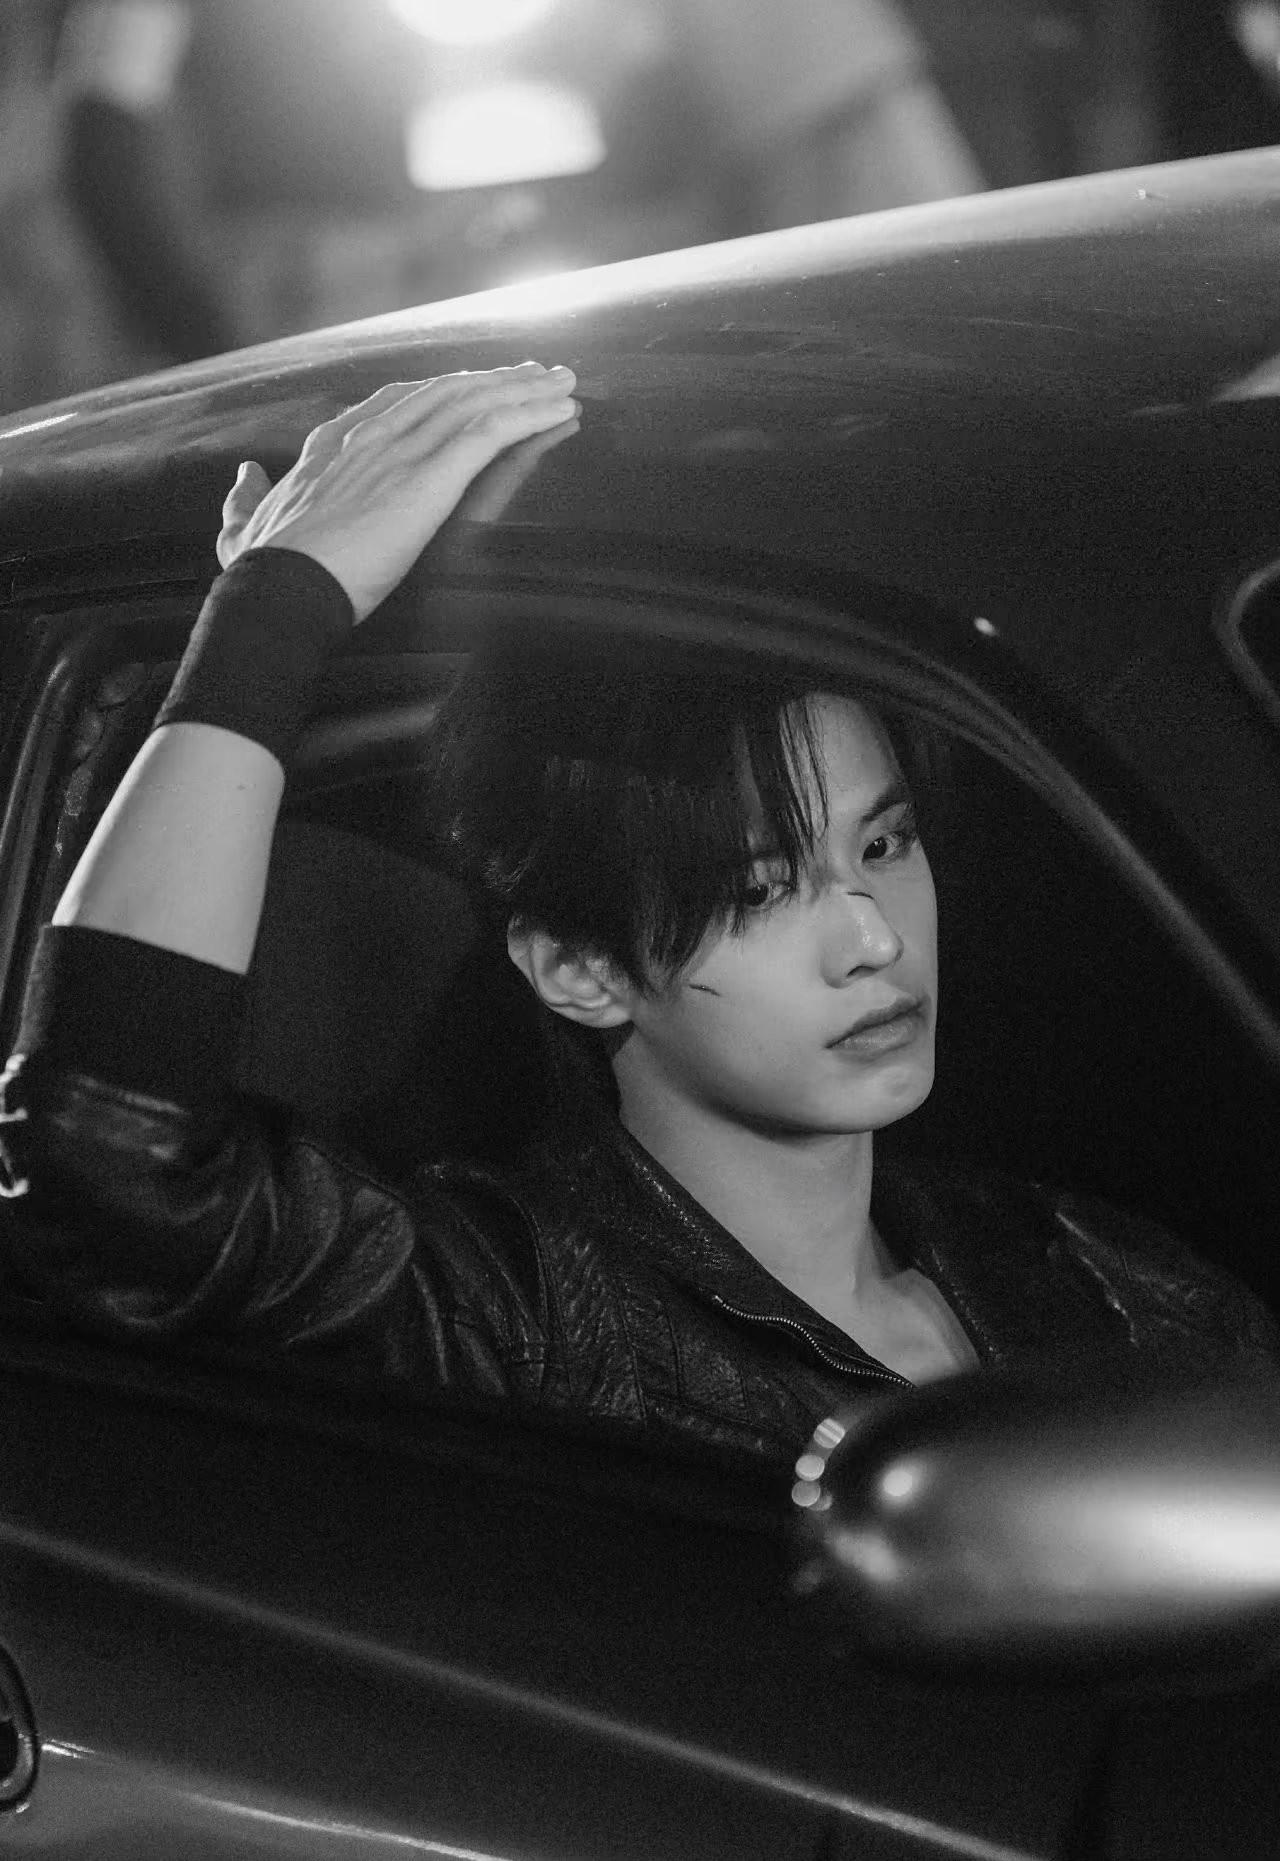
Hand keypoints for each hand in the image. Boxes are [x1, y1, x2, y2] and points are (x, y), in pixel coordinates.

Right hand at [216, 363, 578, 620]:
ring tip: (562, 383)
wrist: (281, 590)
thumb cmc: (262, 570)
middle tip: (535, 373)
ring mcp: (400, 453)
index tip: (470, 383)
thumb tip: (244, 477)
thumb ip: (243, 502)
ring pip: (473, 404)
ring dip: (524, 390)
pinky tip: (560, 410)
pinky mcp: (428, 478)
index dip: (439, 389)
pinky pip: (491, 433)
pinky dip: (529, 416)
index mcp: (331, 446)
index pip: (394, 401)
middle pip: (443, 392)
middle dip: (492, 380)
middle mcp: (370, 437)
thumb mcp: (241, 529)